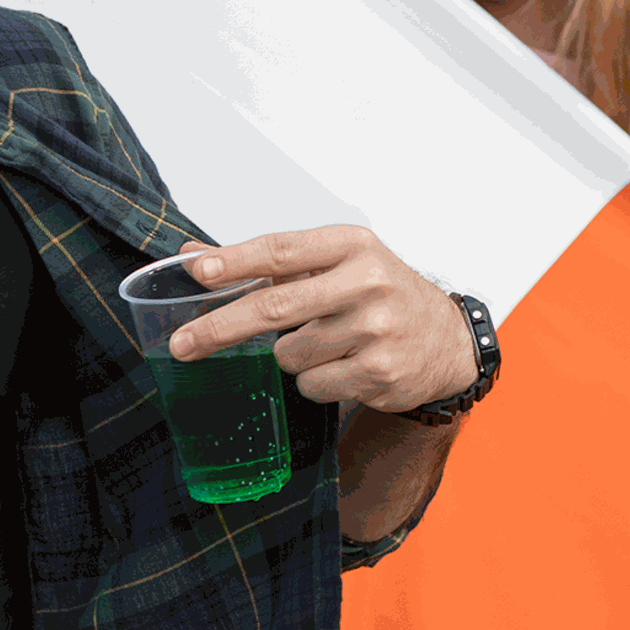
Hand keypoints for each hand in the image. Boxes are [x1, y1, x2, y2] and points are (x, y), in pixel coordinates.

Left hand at [168, 227, 477, 413]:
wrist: (447, 340)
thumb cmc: (377, 294)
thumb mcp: (333, 263)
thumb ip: (266, 261)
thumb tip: (192, 255)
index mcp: (351, 245)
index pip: (281, 249)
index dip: (234, 261)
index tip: (197, 271)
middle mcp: (367, 281)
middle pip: (275, 307)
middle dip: (220, 328)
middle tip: (183, 345)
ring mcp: (377, 328)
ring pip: (289, 354)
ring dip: (290, 356)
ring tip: (327, 343)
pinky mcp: (381, 372)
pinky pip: (313, 385)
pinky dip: (315, 381)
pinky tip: (344, 366)